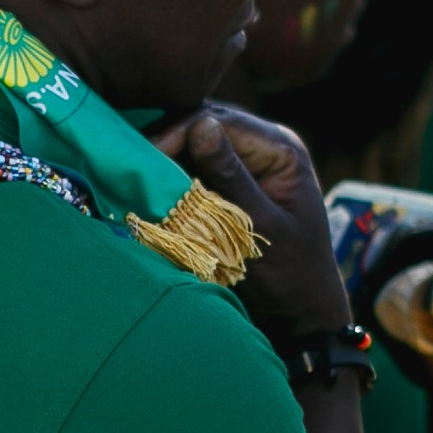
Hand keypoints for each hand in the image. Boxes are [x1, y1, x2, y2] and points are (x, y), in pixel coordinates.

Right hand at [161, 106, 350, 335]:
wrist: (300, 311)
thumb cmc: (290, 274)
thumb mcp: (260, 225)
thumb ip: (231, 176)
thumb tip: (200, 125)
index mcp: (281, 149)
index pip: (220, 121)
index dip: (178, 133)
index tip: (144, 156)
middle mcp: (265, 146)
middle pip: (206, 124)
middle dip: (168, 141)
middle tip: (133, 163)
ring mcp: (249, 163)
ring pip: (197, 143)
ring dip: (168, 157)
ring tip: (138, 174)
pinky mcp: (232, 182)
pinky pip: (197, 165)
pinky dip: (174, 173)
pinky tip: (152, 185)